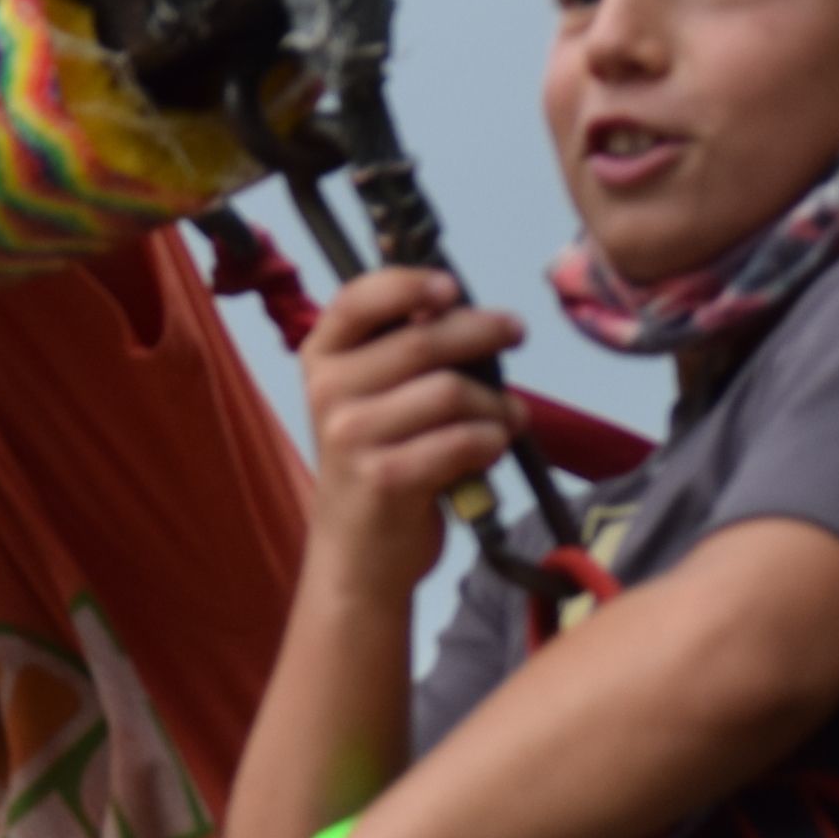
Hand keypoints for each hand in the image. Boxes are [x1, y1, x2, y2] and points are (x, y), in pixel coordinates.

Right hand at [296, 266, 528, 578]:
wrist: (358, 555)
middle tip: (516, 332)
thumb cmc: (381, 462)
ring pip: (451, 392)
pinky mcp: (383, 479)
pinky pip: (460, 441)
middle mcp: (327, 391)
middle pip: (423, 341)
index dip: (411, 282)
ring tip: (509, 417)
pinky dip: (491, 440)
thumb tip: (471, 309)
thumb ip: (407, 350)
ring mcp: (350, 437)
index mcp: (322, 357)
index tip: (454, 287)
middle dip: (484, 332)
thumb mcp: (375, 397)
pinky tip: (494, 448)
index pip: (361, 298)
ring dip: (497, 403)